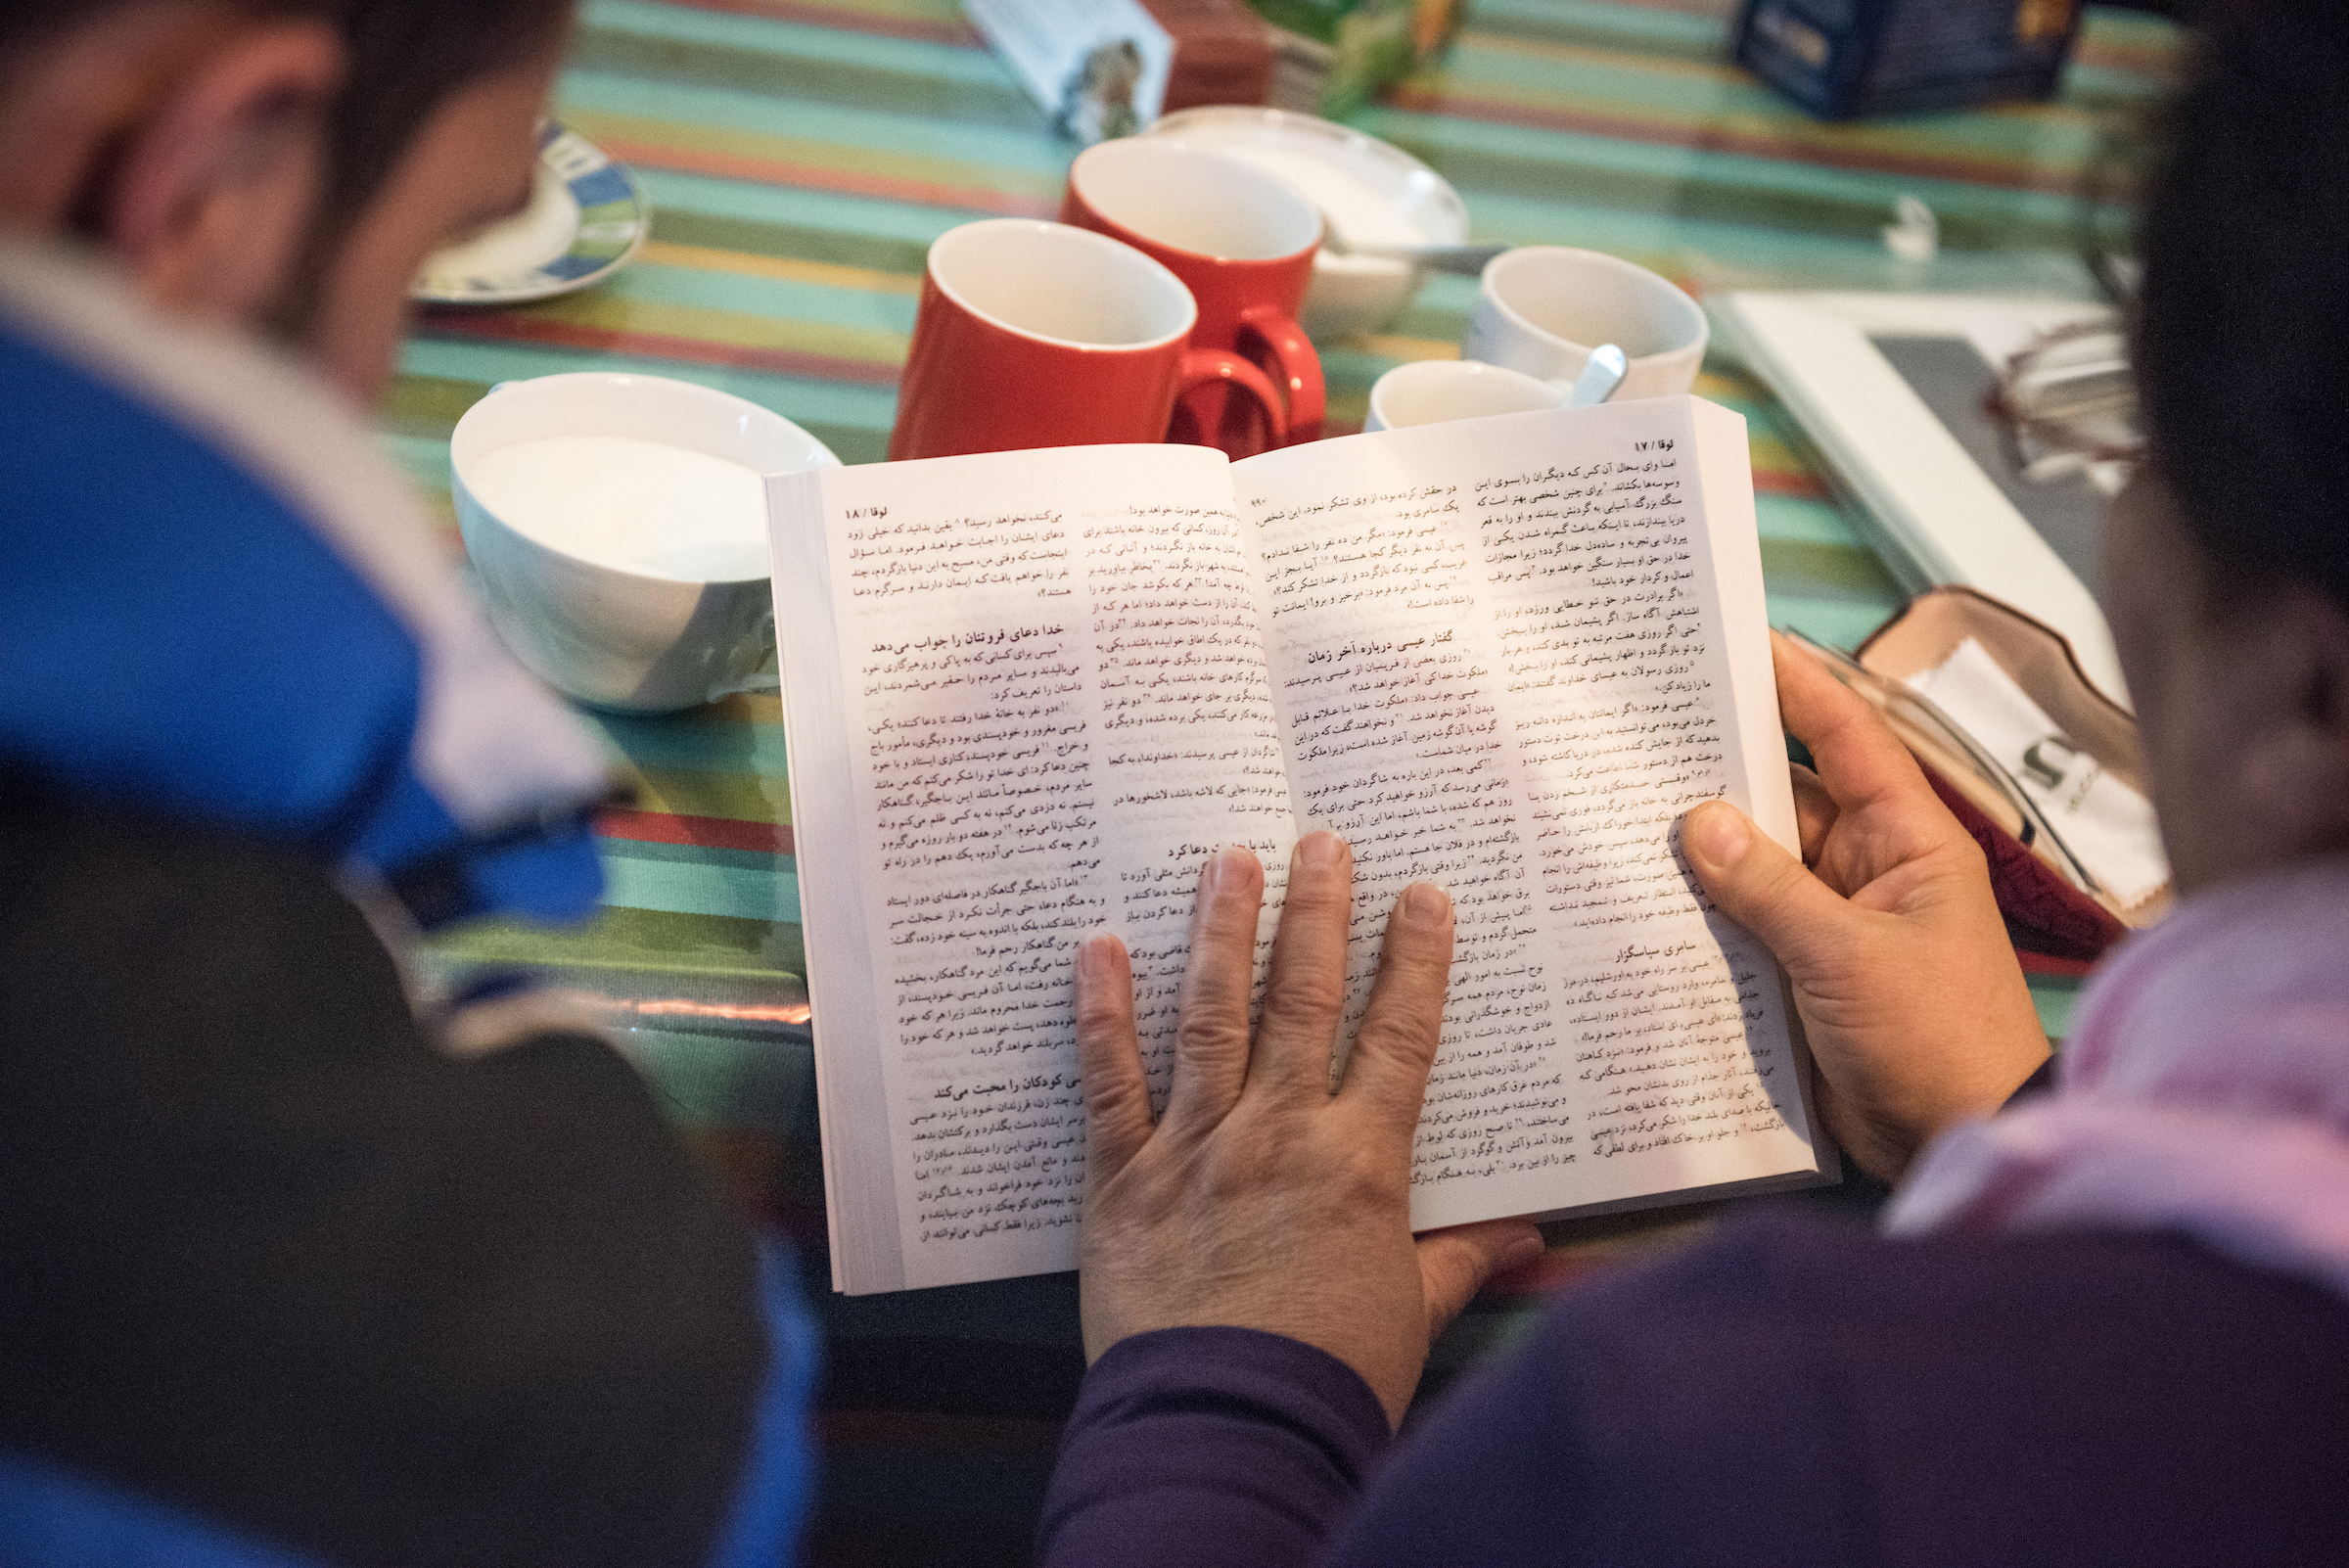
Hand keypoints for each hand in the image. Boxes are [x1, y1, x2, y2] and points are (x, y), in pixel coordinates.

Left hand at [1074, 833, 1543, 1426]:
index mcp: (1360, 1162)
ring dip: (1221, 931)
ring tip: (1228, 859)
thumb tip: (1528, 1234)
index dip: (1414, 962)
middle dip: (1316, 913)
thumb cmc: (1329, 1379)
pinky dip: (1101, 1011)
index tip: (1421, 896)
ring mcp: (1196, 1148)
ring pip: (1210, 1017)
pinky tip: (1098, 947)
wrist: (1229, 1431)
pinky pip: (1109, 1080)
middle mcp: (1279, 1134)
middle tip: (1320, 840)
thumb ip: (1463, 1259)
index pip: (1398, 1037)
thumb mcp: (1413, 1314)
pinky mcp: (1122, 1178)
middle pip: (1303, 1001)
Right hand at [1681, 634, 2047, 1182]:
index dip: (1799, 685)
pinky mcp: (1805, 975)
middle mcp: (1868, 870)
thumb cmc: (1936, 1038)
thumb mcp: (1848, 956)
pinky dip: (1702, 915)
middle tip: (1644, 729)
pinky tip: (1643, 899)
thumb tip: (1700, 820)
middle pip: (1785, 799)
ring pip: (1756, 865)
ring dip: (1702, 850)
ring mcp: (1835, 924)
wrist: (1961, 1138)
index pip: (1847, 739)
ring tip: (1620, 809)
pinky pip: (1746, 926)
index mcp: (1905, 841)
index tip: (1742, 640)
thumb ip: (1769, 888)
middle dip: (1722, 770)